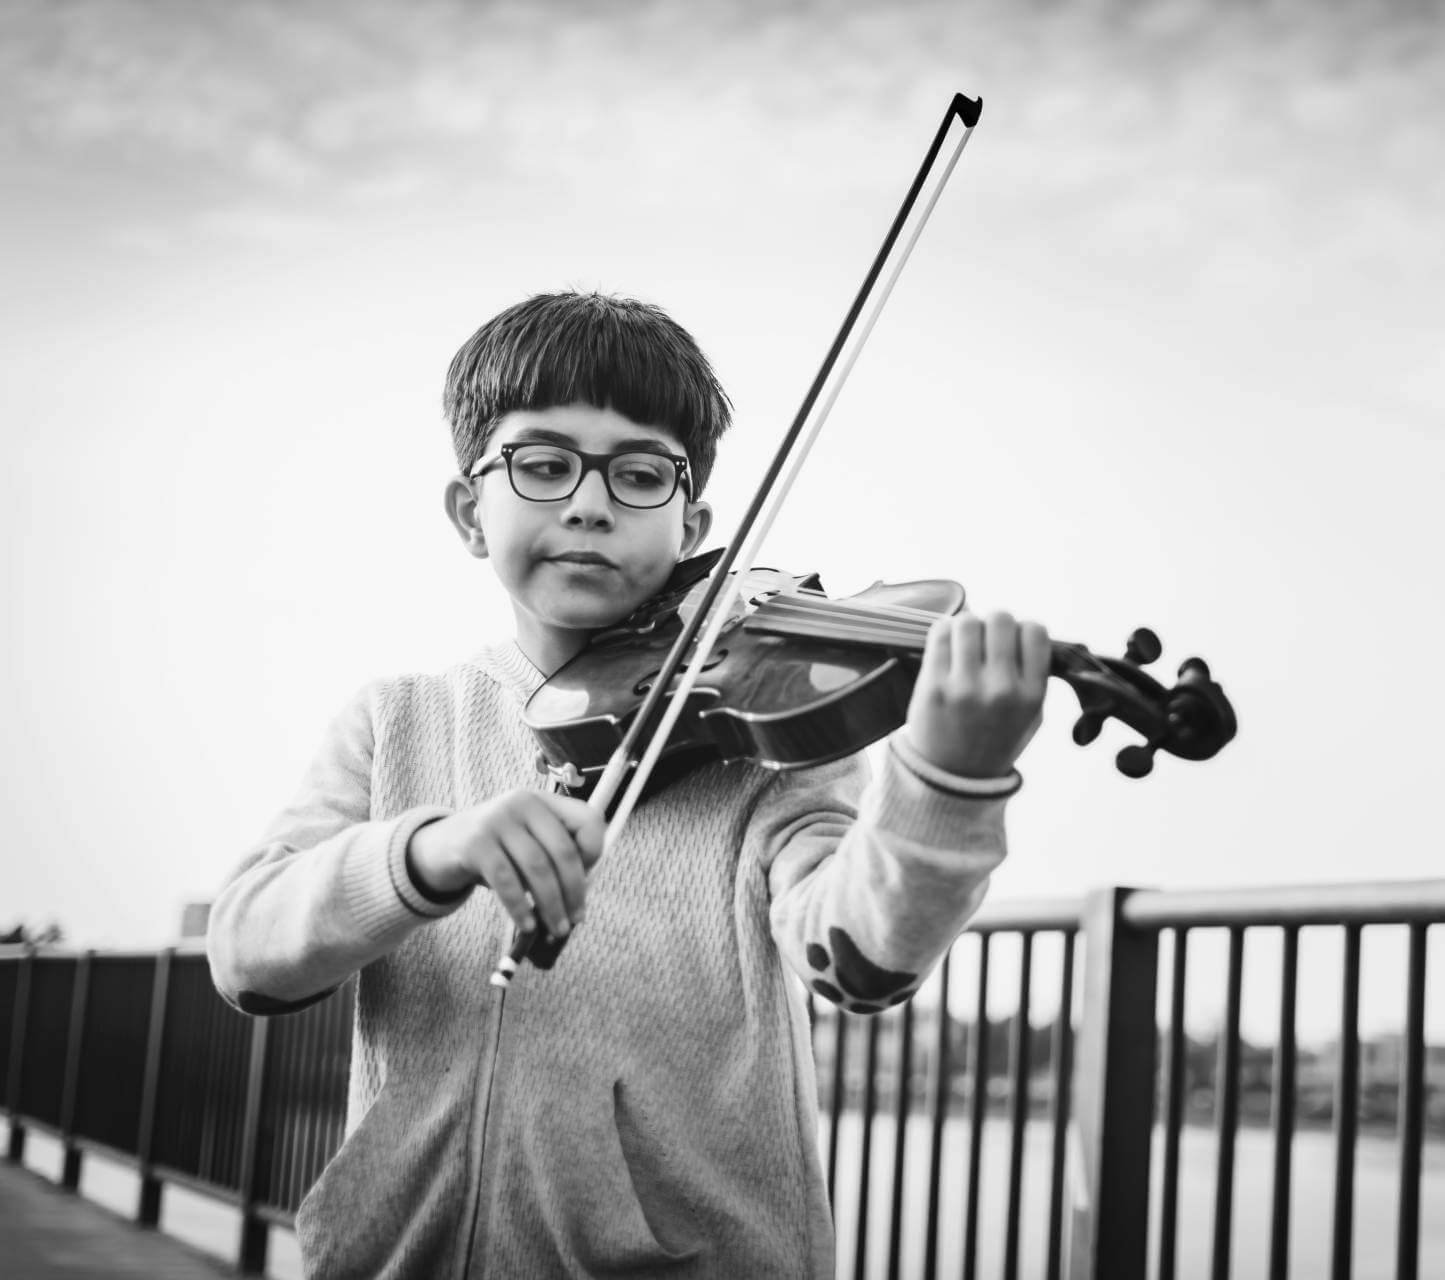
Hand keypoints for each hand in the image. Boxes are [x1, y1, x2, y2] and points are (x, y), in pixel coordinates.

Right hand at [406, 790, 605, 936]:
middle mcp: (522, 803)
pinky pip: (506, 881)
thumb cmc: (495, 852)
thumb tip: (580, 898)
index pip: (587, 819)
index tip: (587, 879)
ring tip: (557, 929)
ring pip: (537, 868)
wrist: (440, 847)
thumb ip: (553, 858)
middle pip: (563, 850)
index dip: (594, 852)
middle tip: (576, 919)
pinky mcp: (475, 843)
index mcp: (543, 802)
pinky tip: (527, 925)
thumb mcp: (526, 844)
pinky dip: (520, 907)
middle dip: (574, 890)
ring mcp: (497, 820)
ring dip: (551, 904)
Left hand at [904, 610, 1049, 778]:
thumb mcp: (1032, 715)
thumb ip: (1035, 673)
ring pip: (968, 621)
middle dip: (993, 624)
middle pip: (1000, 619)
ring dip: (967, 626)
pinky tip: (948, 646)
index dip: (1022, 630)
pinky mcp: (933, 686)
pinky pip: (940, 633)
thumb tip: (1024, 628)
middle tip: (985, 642)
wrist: (954, 778)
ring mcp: (965, 688)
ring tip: (965, 644)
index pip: (1035, 631)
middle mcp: (1002, 690)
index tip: (1012, 643)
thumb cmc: (996, 738)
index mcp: (1031, 696)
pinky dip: (945, 631)